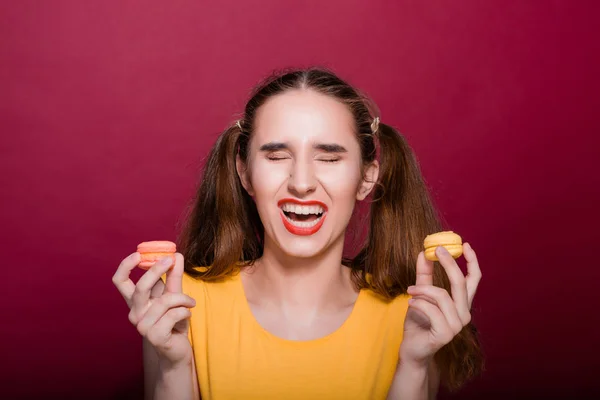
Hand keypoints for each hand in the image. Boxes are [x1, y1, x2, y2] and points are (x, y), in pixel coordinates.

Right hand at [112, 251, 195, 367]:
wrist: (178, 348)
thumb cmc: (174, 320)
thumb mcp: (174, 294)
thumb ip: (173, 276)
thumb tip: (176, 254)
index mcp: (136, 301)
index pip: (119, 281)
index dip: (125, 266)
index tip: (138, 254)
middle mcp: (135, 313)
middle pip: (140, 287)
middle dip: (156, 270)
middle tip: (171, 260)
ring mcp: (142, 326)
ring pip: (165, 301)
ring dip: (183, 298)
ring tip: (190, 302)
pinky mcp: (155, 336)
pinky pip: (174, 314)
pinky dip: (185, 311)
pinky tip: (187, 315)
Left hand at [399, 243, 480, 366]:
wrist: (411, 349)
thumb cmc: (418, 322)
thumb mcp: (420, 294)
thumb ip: (423, 276)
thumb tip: (423, 253)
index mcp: (461, 303)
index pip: (473, 280)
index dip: (472, 261)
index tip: (464, 245)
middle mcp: (464, 313)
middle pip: (460, 283)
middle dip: (448, 264)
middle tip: (436, 250)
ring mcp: (457, 325)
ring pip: (442, 295)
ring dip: (422, 289)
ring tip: (410, 291)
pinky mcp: (445, 334)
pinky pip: (432, 310)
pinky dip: (419, 303)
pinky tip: (411, 303)